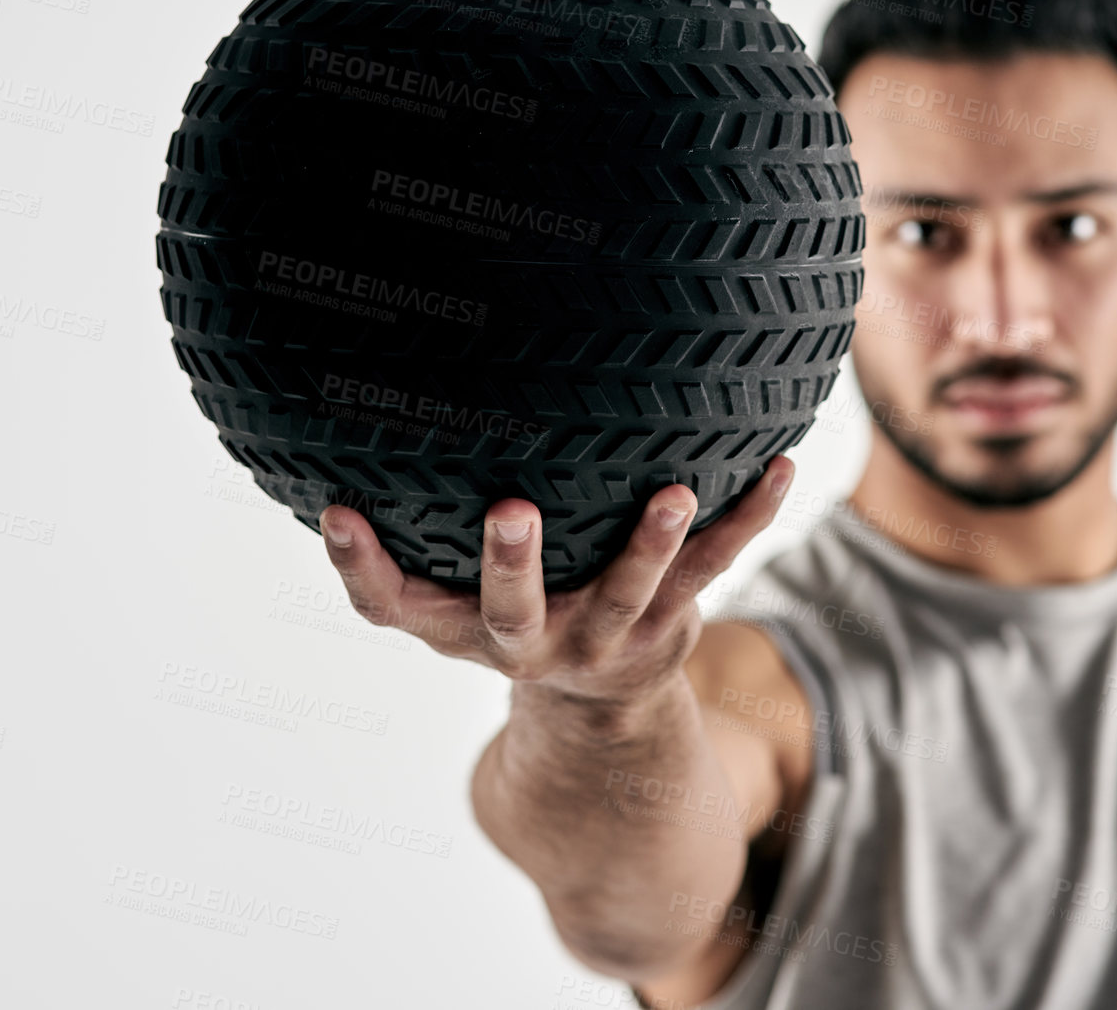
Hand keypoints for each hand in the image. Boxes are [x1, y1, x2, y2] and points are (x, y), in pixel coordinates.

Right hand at [317, 455, 794, 702]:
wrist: (600, 709)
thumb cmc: (511, 614)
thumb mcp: (451, 592)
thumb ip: (412, 534)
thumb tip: (357, 408)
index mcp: (460, 629)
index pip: (392, 607)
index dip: (358, 567)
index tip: (337, 511)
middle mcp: (529, 643)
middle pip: (513, 613)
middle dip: (511, 565)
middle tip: (510, 512)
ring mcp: (605, 635)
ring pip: (628, 591)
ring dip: (652, 545)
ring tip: (674, 493)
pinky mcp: (670, 622)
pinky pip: (715, 564)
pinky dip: (749, 516)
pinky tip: (779, 466)